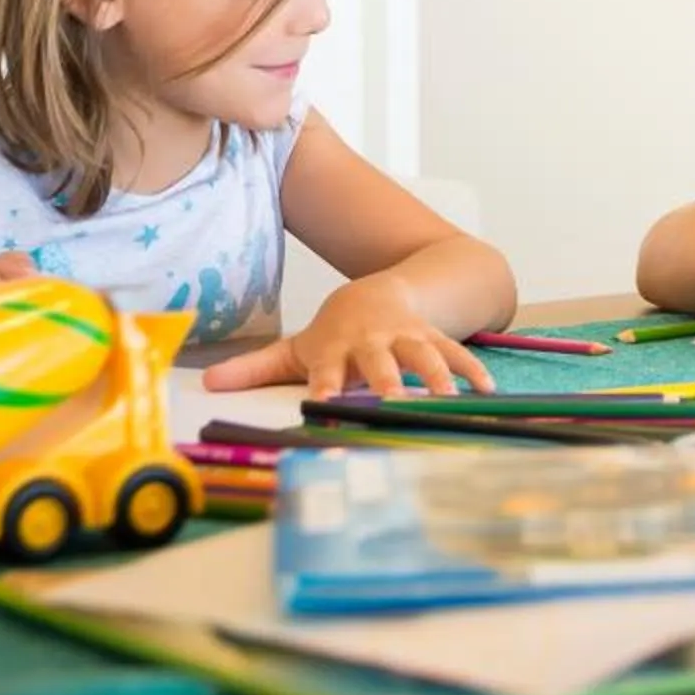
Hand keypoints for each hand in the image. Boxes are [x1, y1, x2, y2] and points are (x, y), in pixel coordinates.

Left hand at [200, 276, 496, 399]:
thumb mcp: (296, 347)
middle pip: (379, 362)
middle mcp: (371, 342)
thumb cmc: (336, 332)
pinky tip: (487, 393)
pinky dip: (472, 370)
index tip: (324, 405)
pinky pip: (456, 351)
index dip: (326, 387)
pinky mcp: (434, 336)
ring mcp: (406, 337)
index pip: (326, 371)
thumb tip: (208, 384)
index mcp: (335, 349)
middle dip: (387, 382)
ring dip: (435, 376)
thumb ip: (254, 368)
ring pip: (423, 354)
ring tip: (445, 400)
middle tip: (393, 405)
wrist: (382, 289)